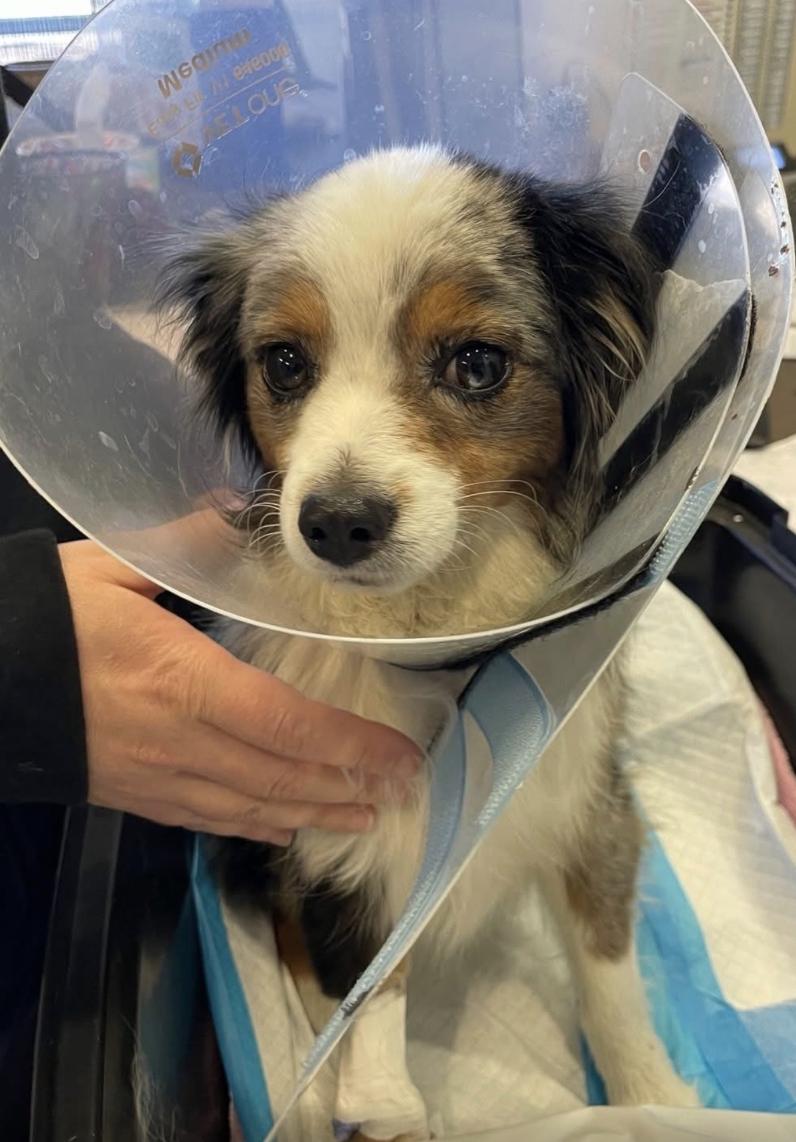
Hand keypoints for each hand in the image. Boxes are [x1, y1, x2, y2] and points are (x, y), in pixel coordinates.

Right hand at [59, 541, 420, 844]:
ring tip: (362, 818)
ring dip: (312, 814)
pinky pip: (207, 819)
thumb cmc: (46, 620)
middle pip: (280, 776)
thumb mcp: (109, 567)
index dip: (349, 747)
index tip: (399, 757)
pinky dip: (255, 824)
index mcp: (184, 681)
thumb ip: (181, 547)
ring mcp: (158, 777)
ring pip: (250, 807)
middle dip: (346, 787)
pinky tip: (282, 826)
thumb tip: (232, 513)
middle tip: (400, 791)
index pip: (287, 724)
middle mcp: (181, 741)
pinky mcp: (135, 794)